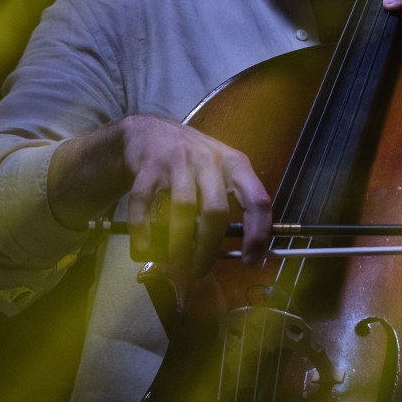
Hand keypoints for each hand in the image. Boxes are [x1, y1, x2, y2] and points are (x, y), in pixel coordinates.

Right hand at [120, 115, 271, 274]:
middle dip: (208, 248)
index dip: (258, 233)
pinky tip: (144, 246)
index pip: (257, 199)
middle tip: (199, 270)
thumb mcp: (218, 171)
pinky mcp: (148, 165)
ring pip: (183, 209)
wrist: (149, 131)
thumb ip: (229, 202)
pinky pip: (145, 203)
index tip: (251, 260)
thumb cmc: (190, 160)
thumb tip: (239, 251)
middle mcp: (208, 159)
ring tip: (176, 263)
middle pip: (216, 210)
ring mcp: (178, 160)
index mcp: (234, 163)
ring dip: (179, 244)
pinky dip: (144, 230)